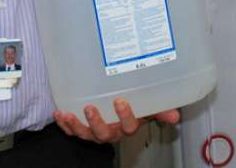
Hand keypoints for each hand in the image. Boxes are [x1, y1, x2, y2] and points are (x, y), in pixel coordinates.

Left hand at [54, 99, 179, 142]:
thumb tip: (176, 115)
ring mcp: (94, 132)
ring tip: (68, 114)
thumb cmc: (135, 105)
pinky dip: (64, 124)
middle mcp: (111, 132)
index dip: (125, 116)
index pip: (128, 127)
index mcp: (128, 127)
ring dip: (75, 125)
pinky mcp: (81, 128)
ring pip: (85, 134)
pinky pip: (71, 131)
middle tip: (90, 108)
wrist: (118, 106)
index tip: (120, 101)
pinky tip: (60, 113)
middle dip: (96, 123)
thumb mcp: (149, 107)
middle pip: (103, 134)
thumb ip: (161, 109)